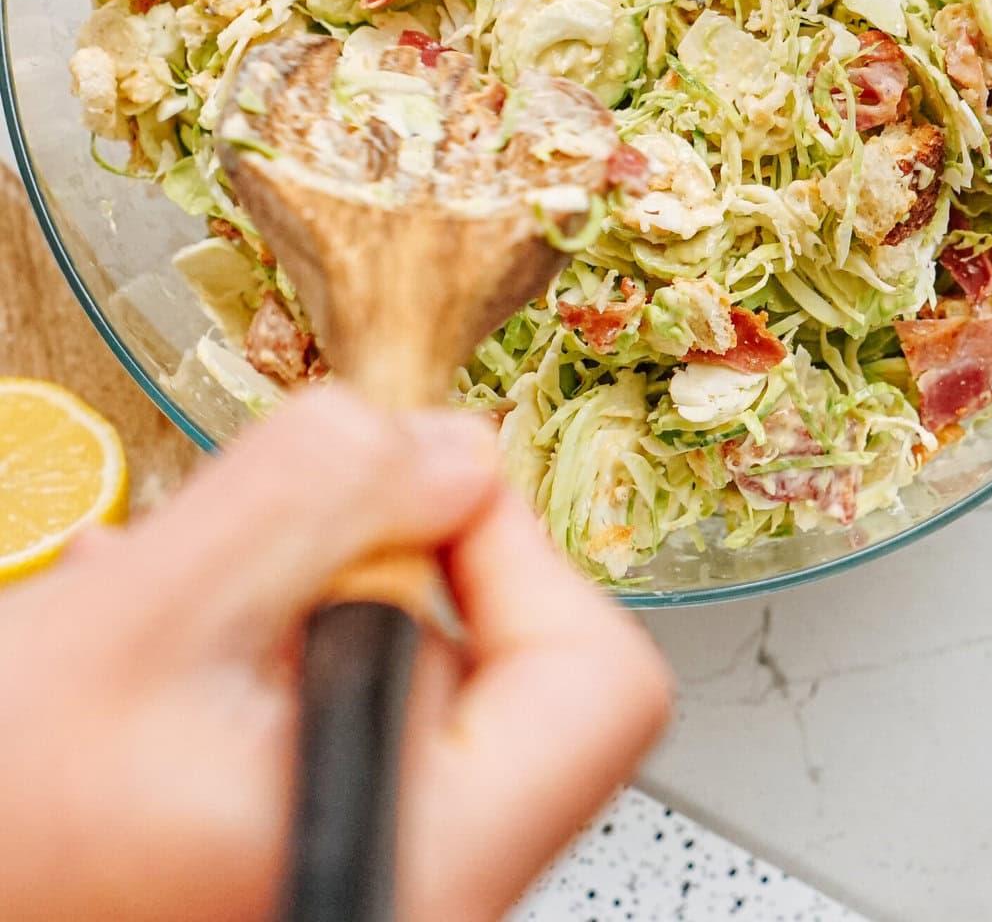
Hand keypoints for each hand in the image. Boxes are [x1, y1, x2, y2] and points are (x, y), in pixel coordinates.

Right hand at [0, 386, 671, 921]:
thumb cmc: (6, 819)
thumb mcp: (148, 611)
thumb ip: (318, 495)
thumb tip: (453, 447)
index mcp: (418, 860)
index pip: (599, 683)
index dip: (516, 547)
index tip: (414, 490)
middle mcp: (416, 882)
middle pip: (502, 660)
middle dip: (370, 561)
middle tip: (254, 551)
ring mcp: (369, 862)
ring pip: (406, 670)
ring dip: (296, 595)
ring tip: (173, 599)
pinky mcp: (316, 837)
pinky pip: (342, 706)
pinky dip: (266, 644)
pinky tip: (165, 642)